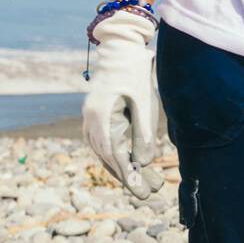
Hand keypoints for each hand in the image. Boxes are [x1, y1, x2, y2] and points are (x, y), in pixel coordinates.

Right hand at [82, 10, 164, 199]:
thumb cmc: (134, 74)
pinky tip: (135, 165)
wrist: (121, 50)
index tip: (146, 192)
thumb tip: (143, 163)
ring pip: (107, 154)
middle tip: (152, 192)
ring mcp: (91, 120)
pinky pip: (106, 143)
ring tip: (150, 182)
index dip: (130, 177)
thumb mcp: (144, 102)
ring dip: (127, 168)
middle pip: (109, 159)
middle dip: (131, 177)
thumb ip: (143, 133)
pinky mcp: (97, 118)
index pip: (114, 156)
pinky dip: (120, 156)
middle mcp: (91, 122)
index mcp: (100, 118)